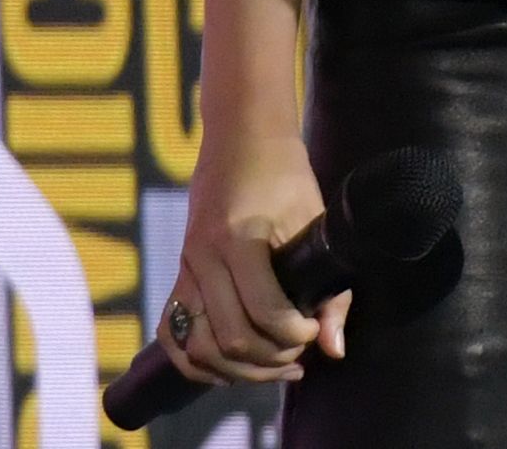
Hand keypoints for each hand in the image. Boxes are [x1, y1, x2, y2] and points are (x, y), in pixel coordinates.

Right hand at [163, 122, 345, 387]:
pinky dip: (197, 362)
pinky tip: (231, 366)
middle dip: (271, 361)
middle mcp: (203, 257)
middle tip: (300, 352)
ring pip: (197, 347)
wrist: (239, 135)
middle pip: (230, 340)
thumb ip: (330, 291)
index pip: (265, 313)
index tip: (314, 327)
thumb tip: (334, 349)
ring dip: (238, 371)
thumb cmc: (283, 173)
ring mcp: (185, 267)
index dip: (297, 335)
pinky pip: (173, 334)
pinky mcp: (180, 273)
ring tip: (273, 365)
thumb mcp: (314, 222)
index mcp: (238, 239)